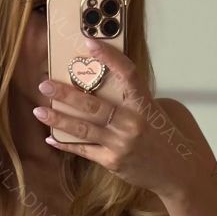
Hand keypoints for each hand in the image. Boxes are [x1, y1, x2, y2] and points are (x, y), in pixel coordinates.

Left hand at [32, 35, 196, 198]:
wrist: (177, 172)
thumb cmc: (164, 137)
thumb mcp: (155, 111)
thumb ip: (132, 99)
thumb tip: (101, 86)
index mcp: (145, 104)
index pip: (126, 73)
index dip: (108, 57)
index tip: (88, 42)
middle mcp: (132, 123)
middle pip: (93, 104)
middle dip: (65, 93)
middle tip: (44, 84)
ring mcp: (121, 144)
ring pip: (83, 128)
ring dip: (58, 118)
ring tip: (39, 109)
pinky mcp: (113, 162)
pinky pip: (84, 150)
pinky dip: (66, 144)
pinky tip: (51, 138)